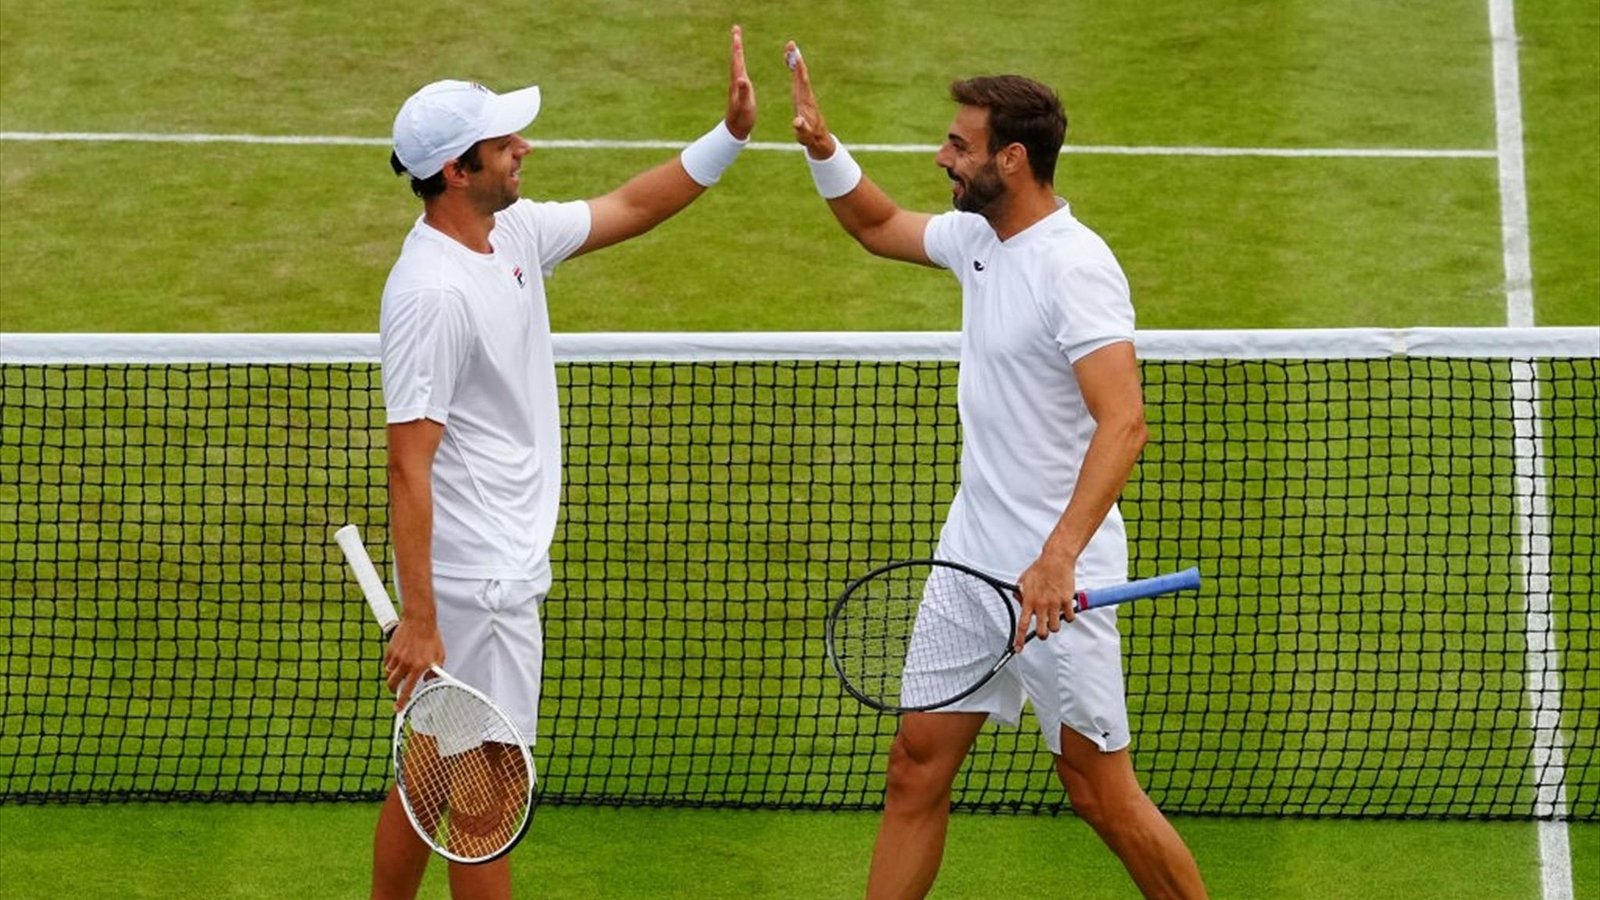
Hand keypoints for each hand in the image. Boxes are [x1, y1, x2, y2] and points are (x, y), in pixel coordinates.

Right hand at [384, 617, 445, 710]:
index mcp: (419, 667)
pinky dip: (390, 665)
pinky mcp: (390, 650)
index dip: (402, 701)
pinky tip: (397, 661)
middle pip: (392, 684)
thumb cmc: (431, 637)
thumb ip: (435, 670)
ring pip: (389, 674)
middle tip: (396, 690)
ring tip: (400, 672)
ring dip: (393, 676)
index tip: (398, 708)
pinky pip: (387, 663)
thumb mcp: (440, 655)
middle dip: (393, 689)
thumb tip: (429, 680)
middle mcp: (406, 663)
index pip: (408, 689)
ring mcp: (396, 657)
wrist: (420, 620)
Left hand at [725, 25, 755, 139]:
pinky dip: (740, 60)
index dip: (737, 46)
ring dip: (737, 50)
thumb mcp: (745, 105)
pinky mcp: (739, 88)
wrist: (735, 128)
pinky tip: (740, 60)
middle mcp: (736, 80)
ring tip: (737, 39)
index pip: (737, 59)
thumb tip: (742, 79)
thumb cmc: (742, 118)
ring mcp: (737, 84)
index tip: (736, 32)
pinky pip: (739, 69)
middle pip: (735, 57)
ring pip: (736, 62)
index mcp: (738, 81)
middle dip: (736, 42)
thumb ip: (744, 92)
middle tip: (736, 29)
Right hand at [785, 40, 834, 158]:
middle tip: (791, 44)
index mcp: (805, 101)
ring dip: (794, 61)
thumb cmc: (810, 138)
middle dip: (796, 58)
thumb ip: (801, 128)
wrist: (819, 139)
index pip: (802, 80)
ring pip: (800, 74)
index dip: (798, 67)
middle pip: (801, 73)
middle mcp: (806, 94)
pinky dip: (794, 69)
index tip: (794, 54)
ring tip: (789, 48)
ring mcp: (805, 95)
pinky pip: (798, 79)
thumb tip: (797, 122)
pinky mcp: (803, 97)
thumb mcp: (804, 135)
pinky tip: (790, 63)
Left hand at [1013, 553, 1077, 651]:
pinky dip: (1068, 617)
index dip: (1019, 639)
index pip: (1022, 624)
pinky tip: (1066, 610)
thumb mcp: (1023, 580)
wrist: (1056, 560)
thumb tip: (1019, 602)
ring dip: (1055, 625)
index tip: (1018, 649)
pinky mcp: (1067, 601)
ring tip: (1055, 616)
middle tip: (1043, 631)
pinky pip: (1069, 618)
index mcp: (1028, 601)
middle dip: (1042, 635)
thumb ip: (1020, 593)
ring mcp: (1055, 604)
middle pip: (1041, 631)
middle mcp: (1041, 605)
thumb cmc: (1040, 568)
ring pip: (1055, 627)